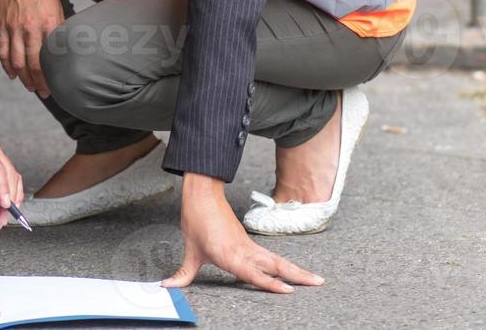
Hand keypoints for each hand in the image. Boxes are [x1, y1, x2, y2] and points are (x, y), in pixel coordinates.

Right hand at [0, 0, 63, 97]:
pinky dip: (6, 65)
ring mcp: (13, 26)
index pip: (50, 59)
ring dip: (22, 77)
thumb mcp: (57, 4)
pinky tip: (12, 73)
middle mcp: (30, 27)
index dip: (51, 77)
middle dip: (37, 82)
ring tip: (29, 86)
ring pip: (16, 61)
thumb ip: (58, 27)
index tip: (55, 86)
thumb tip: (61, 46)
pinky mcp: (2, 22)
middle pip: (32, 64)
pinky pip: (2, 49)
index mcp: (48, 23)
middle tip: (42, 92)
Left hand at [0, 124, 25, 229]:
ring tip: (1, 219)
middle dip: (8, 197)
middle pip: (7, 173)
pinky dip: (7, 193)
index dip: (2, 186)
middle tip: (1, 219)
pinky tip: (3, 207)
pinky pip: (5, 177)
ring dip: (10, 198)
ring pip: (10, 177)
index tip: (4, 204)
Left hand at [161, 174, 324, 294]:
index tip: (289, 291)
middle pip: (276, 266)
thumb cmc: (196, 220)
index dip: (271, 284)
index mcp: (230, 255)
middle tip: (318, 283)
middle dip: (297, 275)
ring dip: (296, 270)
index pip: (254, 274)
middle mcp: (244, 251)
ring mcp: (249, 246)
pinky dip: (284, 264)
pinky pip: (270, 256)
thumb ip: (183, 273)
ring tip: (315, 279)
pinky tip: (292, 272)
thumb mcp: (189, 250)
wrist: (202, 194)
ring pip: (277, 260)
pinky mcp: (249, 242)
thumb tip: (167, 287)